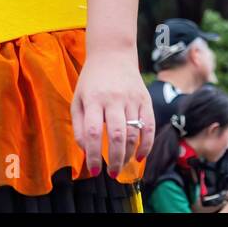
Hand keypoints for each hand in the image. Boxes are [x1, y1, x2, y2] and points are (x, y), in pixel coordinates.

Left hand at [71, 48, 153, 177]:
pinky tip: (141, 156)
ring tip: (122, 167)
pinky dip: (147, 144)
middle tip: (112, 173)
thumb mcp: (77, 99)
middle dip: (115, 159)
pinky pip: (150, 125)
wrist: (113, 53)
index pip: (92, 132)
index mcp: (93, 99)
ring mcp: (132, 98)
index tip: (94, 170)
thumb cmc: (91, 81)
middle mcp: (113, 99)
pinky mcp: (145, 99)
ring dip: (129, 154)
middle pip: (117, 134)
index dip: (93, 154)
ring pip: (134, 132)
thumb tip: (86, 150)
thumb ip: (78, 126)